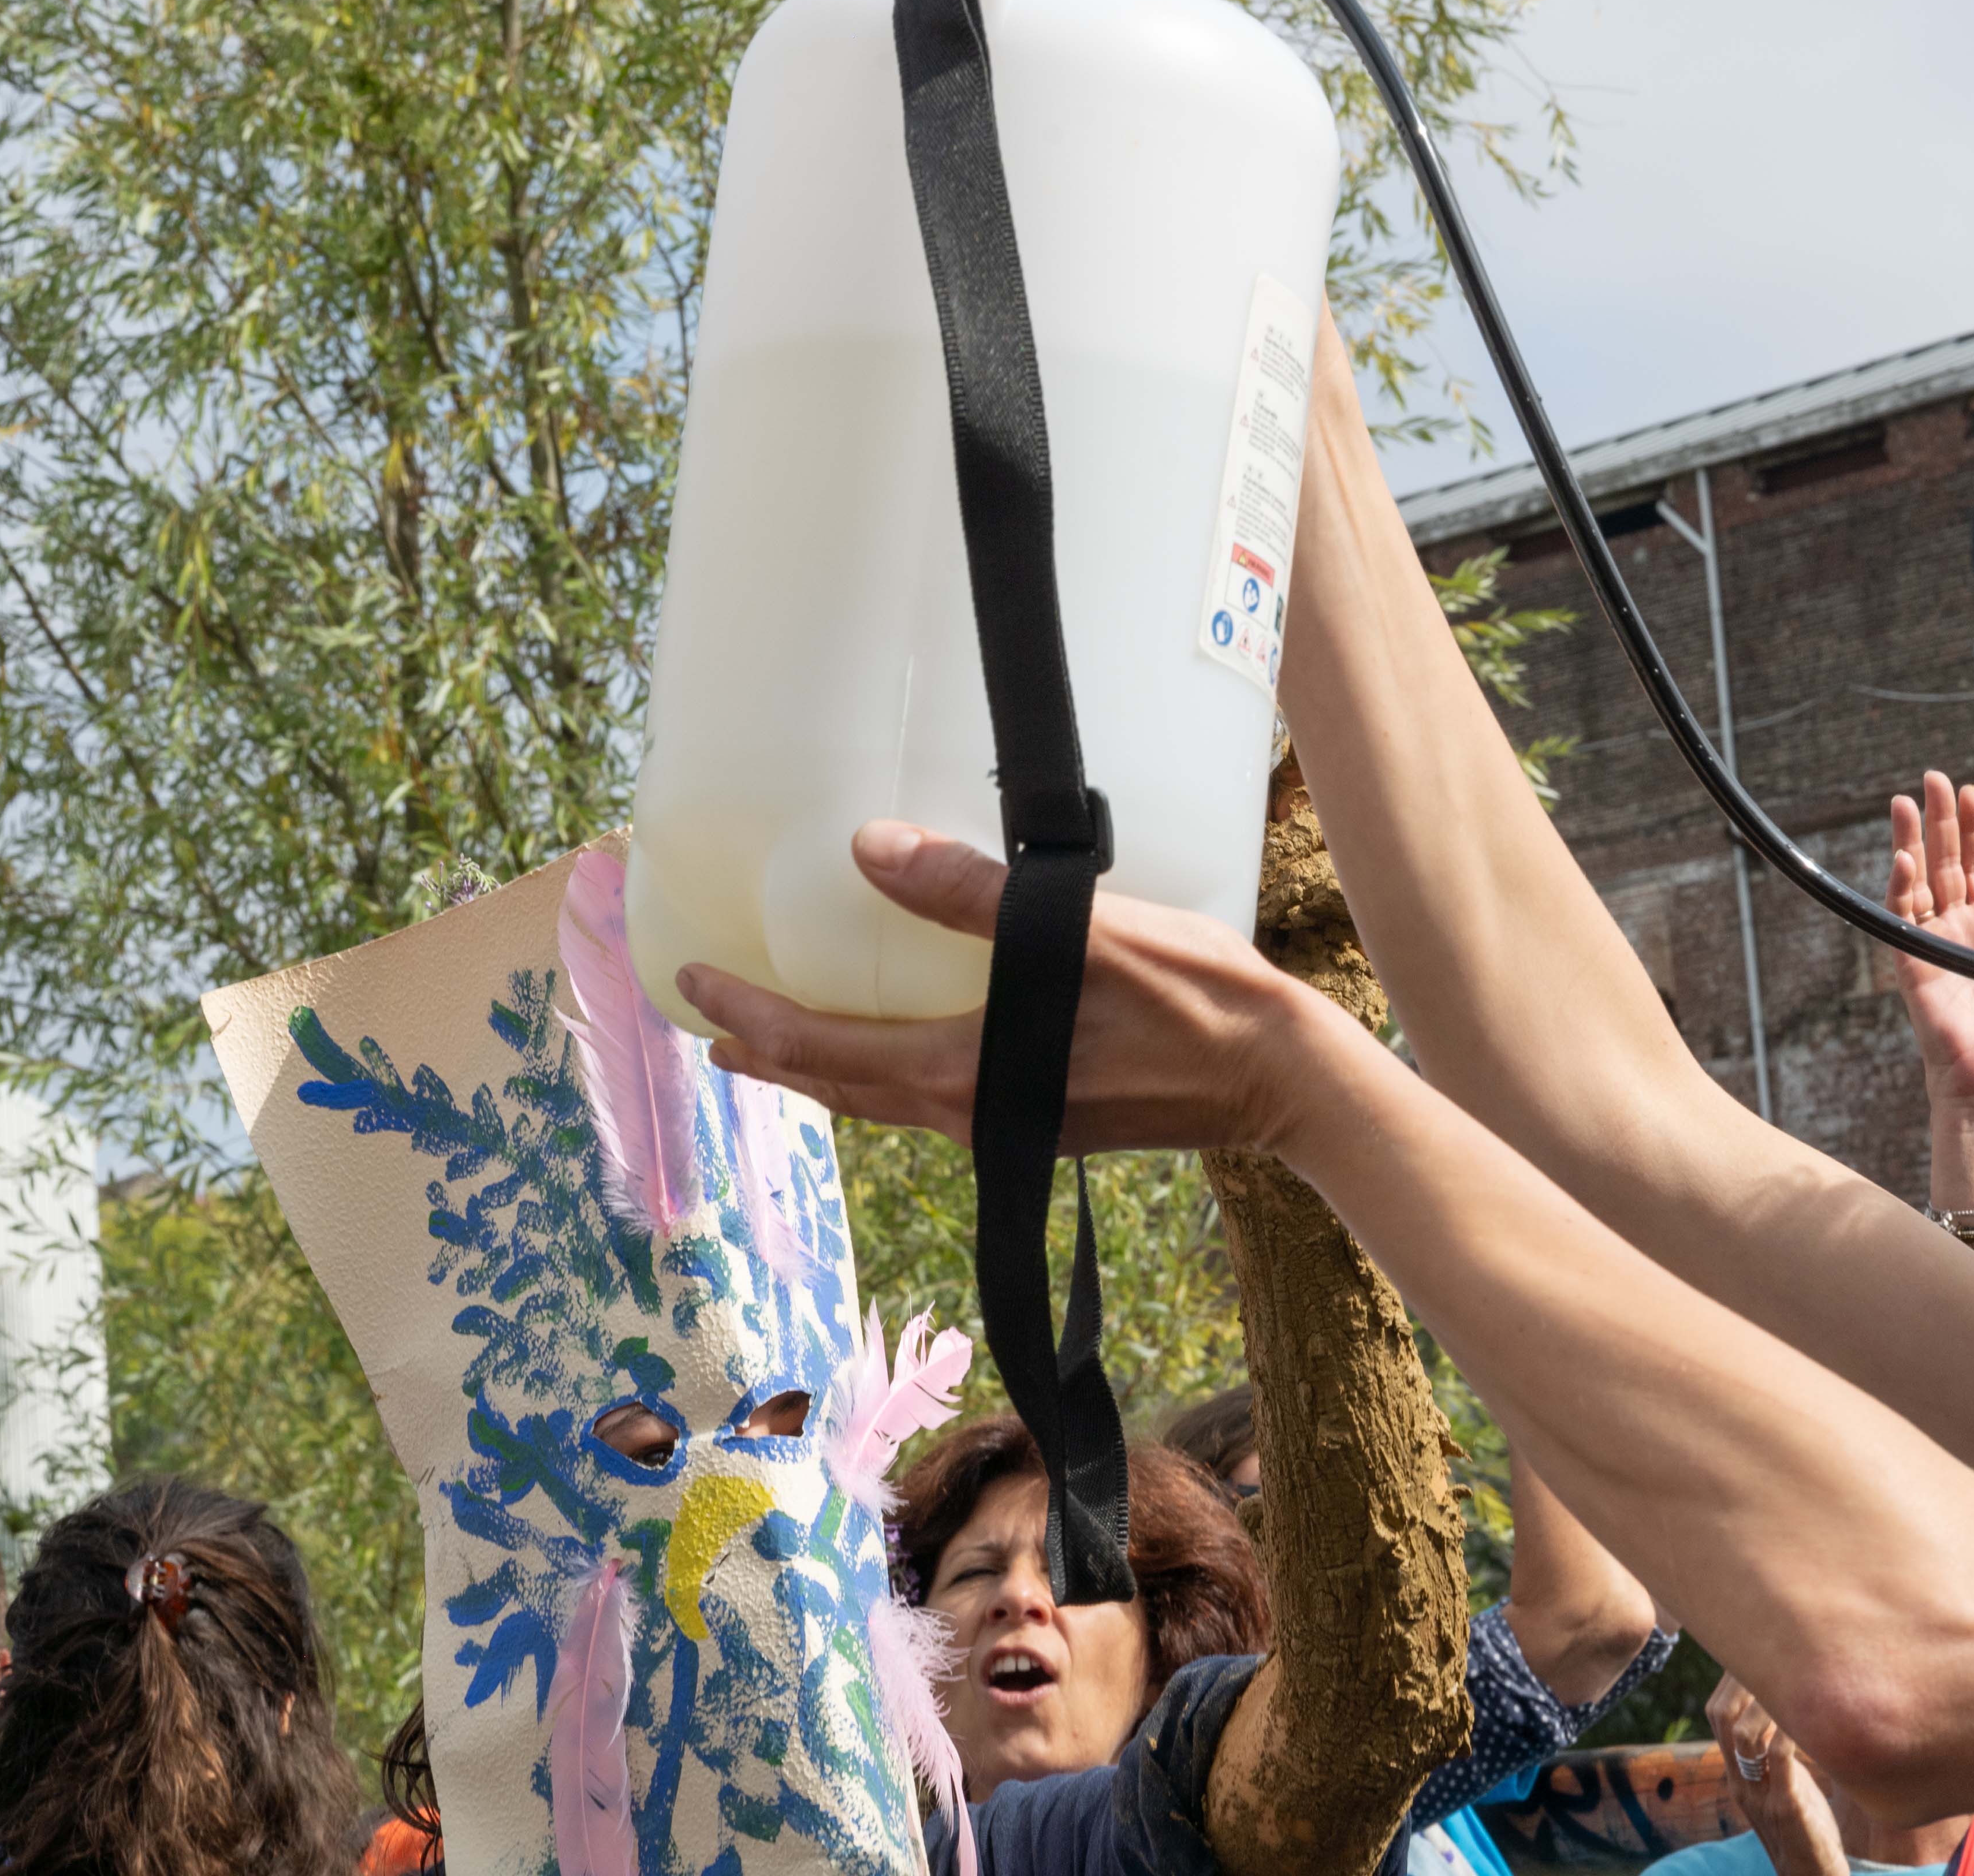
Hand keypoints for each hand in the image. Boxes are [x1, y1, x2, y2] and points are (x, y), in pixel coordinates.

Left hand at [676, 821, 1360, 1155]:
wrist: (1279, 1077)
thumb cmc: (1194, 999)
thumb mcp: (1080, 929)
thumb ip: (971, 892)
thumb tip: (871, 850)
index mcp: (967, 1074)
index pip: (827, 1047)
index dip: (753, 1017)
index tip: (695, 989)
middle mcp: (972, 1112)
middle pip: (840, 1086)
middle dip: (770, 1053)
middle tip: (707, 1027)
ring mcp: (1008, 1122)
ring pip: (881, 1099)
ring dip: (821, 1067)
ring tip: (774, 1042)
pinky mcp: (1041, 1118)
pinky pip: (928, 1096)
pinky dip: (880, 1071)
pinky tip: (887, 1048)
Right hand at [1707, 1672, 1849, 1875]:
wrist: (1810, 1875)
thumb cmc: (1803, 1826)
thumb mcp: (1780, 1784)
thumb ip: (1775, 1753)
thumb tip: (1786, 1709)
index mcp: (1736, 1773)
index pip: (1718, 1714)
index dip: (1731, 1681)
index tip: (1755, 1653)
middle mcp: (1741, 1781)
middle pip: (1722, 1717)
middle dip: (1741, 1681)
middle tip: (1771, 1655)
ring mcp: (1761, 1794)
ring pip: (1743, 1735)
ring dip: (1764, 1702)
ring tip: (1790, 1679)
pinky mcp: (1787, 1806)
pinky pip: (1779, 1759)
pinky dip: (1788, 1730)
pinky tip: (1806, 1713)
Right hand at [1888, 771, 1973, 1105]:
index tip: (1971, 792)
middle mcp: (1958, 930)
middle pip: (1945, 862)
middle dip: (1938, 820)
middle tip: (1932, 778)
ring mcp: (1933, 945)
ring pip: (1917, 881)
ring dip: (1909, 841)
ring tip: (1903, 801)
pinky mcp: (1914, 966)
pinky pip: (1902, 919)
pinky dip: (1900, 887)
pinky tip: (1903, 857)